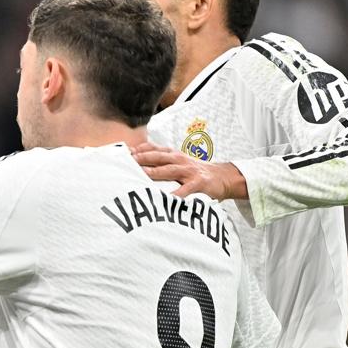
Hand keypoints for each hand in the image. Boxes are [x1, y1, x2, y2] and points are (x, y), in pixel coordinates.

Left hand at [132, 142, 248, 199]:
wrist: (222, 176)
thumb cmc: (194, 170)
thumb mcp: (177, 160)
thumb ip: (159, 159)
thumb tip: (135, 158)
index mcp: (173, 154)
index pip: (153, 148)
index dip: (139, 149)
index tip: (124, 152)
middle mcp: (179, 159)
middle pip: (158, 157)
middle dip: (143, 158)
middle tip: (128, 161)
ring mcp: (189, 171)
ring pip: (170, 170)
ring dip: (156, 172)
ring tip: (143, 174)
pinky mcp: (199, 183)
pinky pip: (186, 189)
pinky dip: (177, 194)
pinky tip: (168, 198)